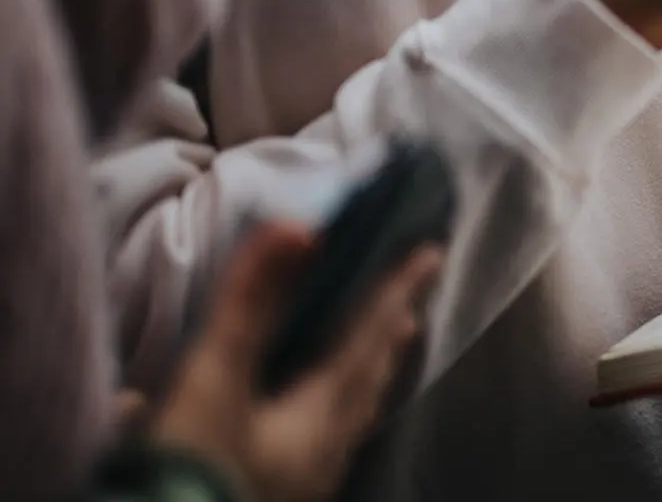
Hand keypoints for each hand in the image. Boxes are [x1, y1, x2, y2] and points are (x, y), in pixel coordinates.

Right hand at [151, 222, 440, 501]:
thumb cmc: (190, 465)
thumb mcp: (213, 377)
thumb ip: (250, 303)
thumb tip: (295, 226)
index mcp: (320, 418)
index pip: (369, 339)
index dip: (397, 292)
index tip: (431, 254)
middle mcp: (327, 451)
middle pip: (369, 384)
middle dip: (387, 341)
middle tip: (410, 308)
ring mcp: (306, 481)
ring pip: (349, 420)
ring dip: (365, 381)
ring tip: (378, 358)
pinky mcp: (278, 496)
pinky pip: (322, 447)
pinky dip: (332, 417)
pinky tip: (315, 424)